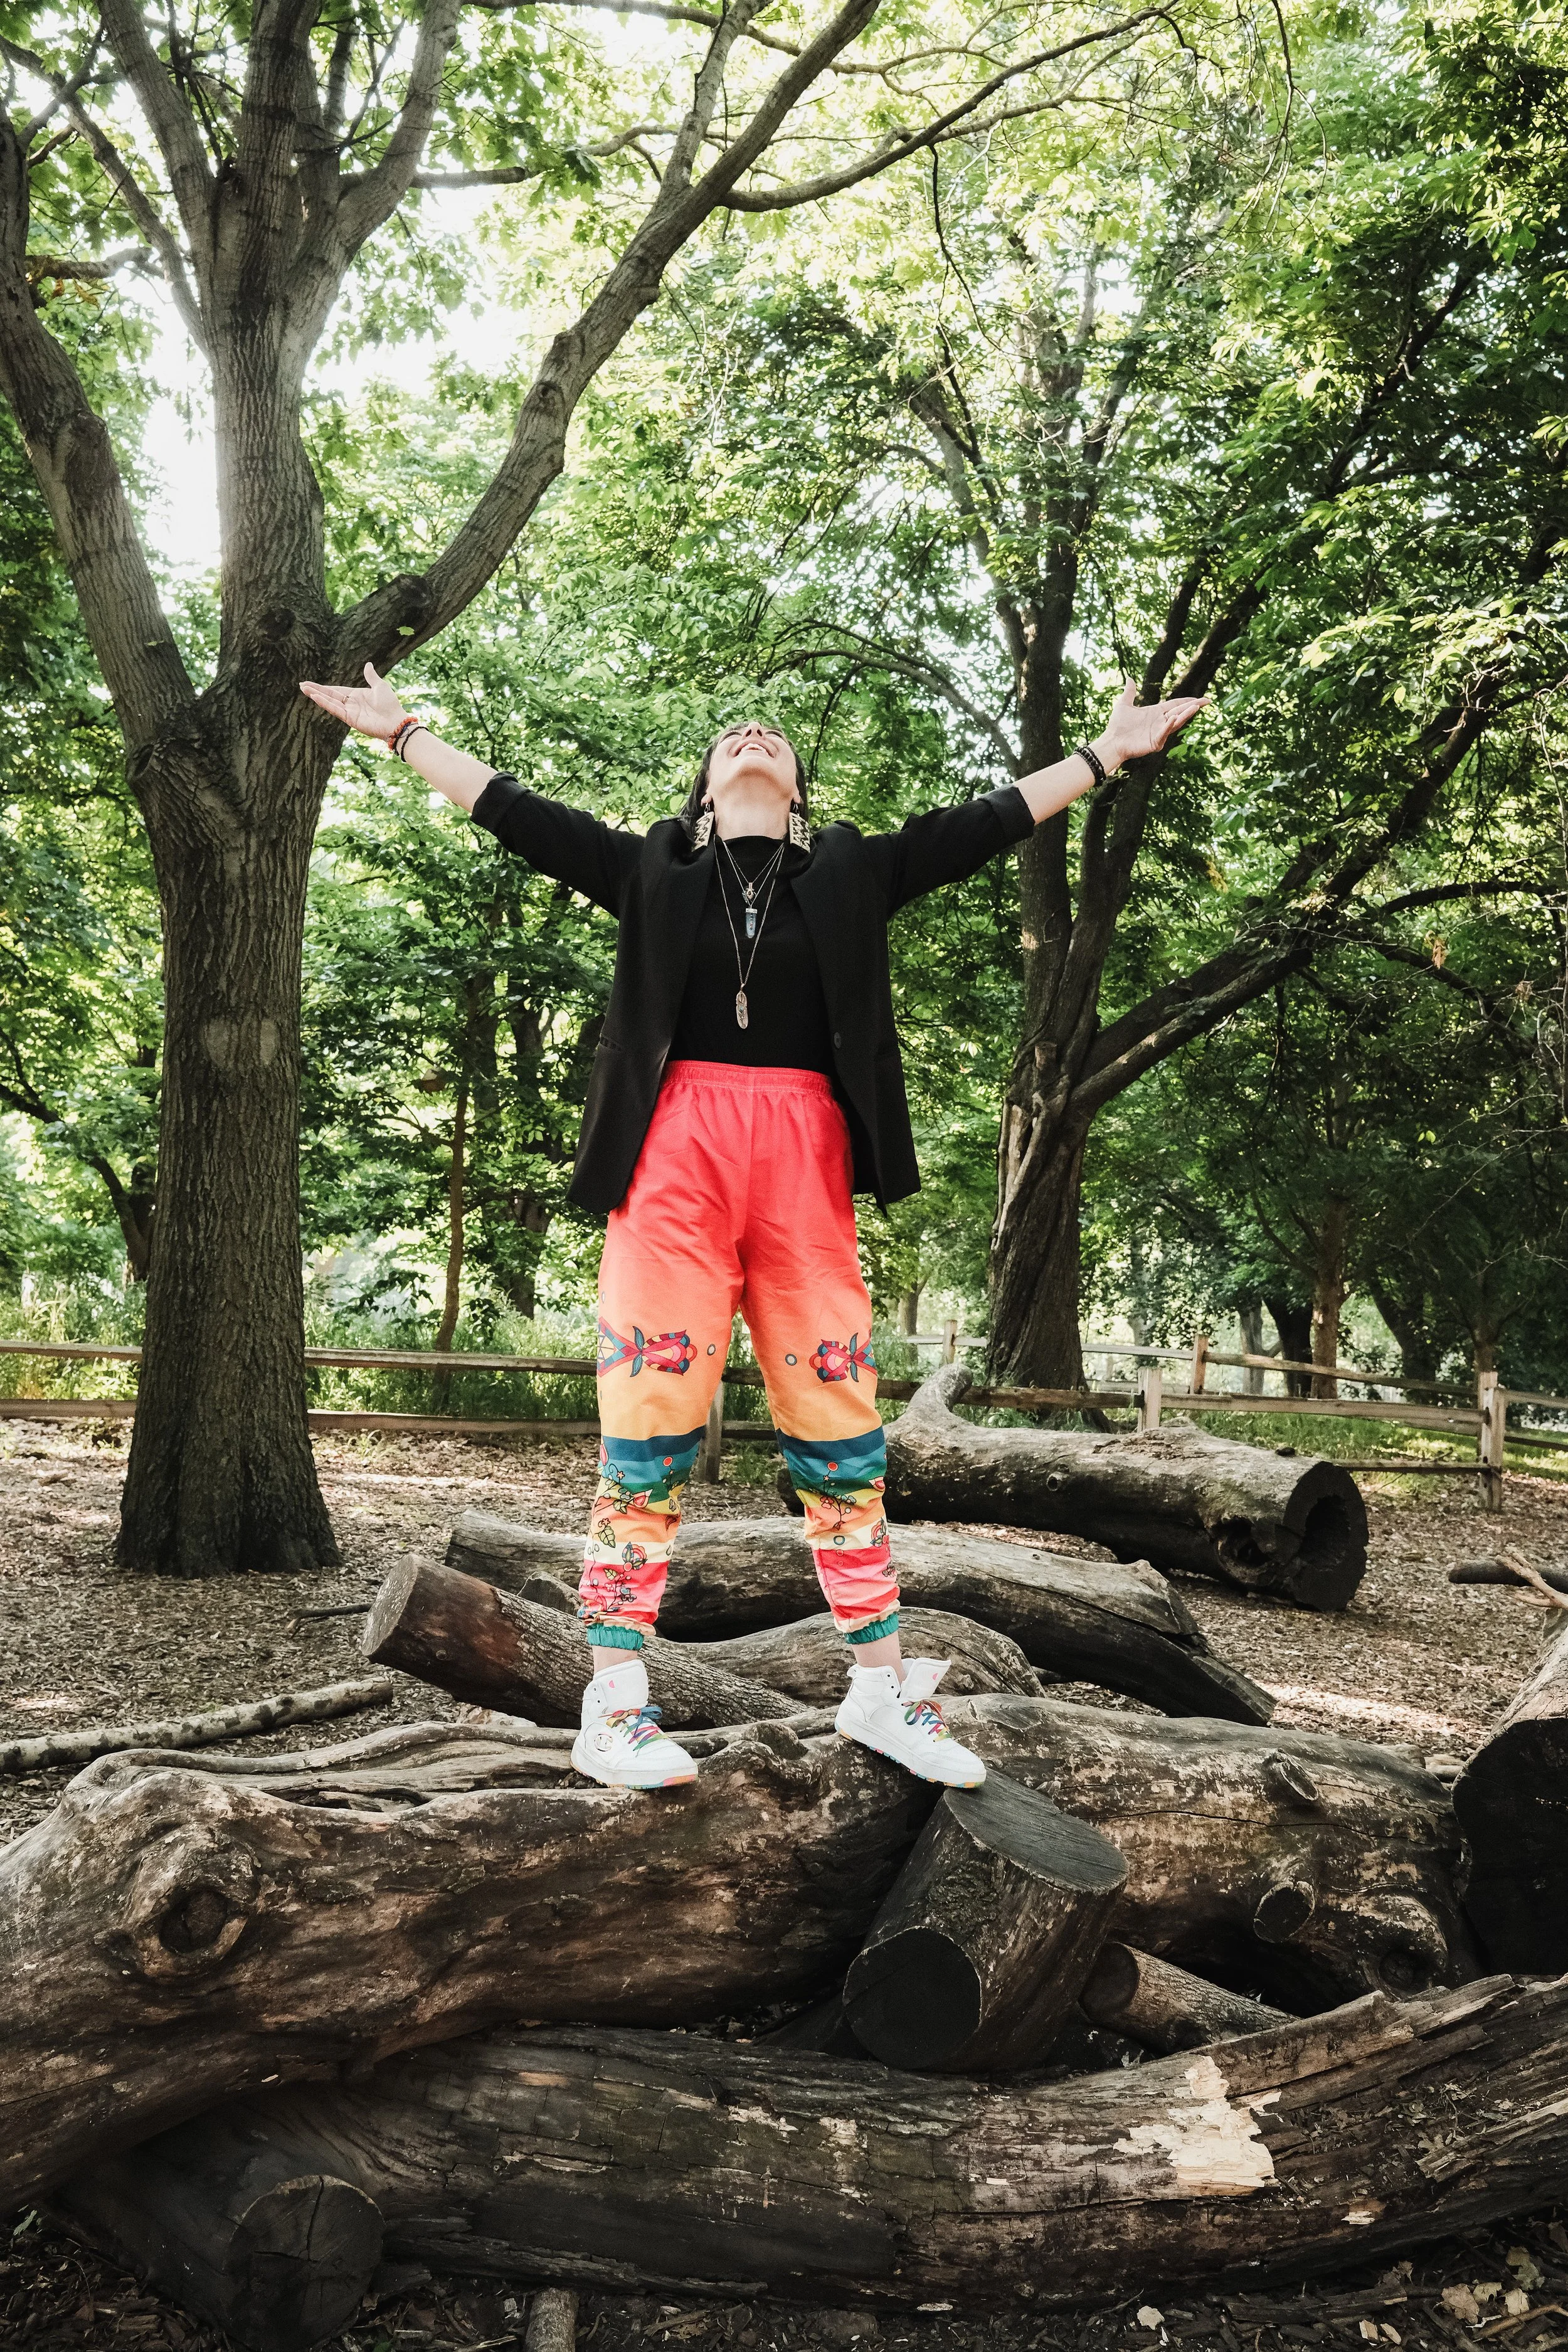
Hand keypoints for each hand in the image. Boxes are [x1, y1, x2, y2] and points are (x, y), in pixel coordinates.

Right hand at [299, 662, 407, 740]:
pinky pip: (335, 709)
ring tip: (304, 689)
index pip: (336, 690)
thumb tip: (367, 664)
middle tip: (301, 685)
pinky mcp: (349, 719)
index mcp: (356, 695)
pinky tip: (315, 697)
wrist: (396, 721)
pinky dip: (325, 703)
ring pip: (329, 702)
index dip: (324, 687)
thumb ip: (371, 676)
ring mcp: (349, 712)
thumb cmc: (390, 705)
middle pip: (329, 695)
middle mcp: (350, 704)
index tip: (311, 684)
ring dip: (316, 695)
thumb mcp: (380, 686)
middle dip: (315, 690)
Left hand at [1093, 681, 1209, 772]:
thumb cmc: (1117, 725)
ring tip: (1196, 707)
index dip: (1187, 701)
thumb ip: (1130, 692)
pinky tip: (1174, 717)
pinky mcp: (1155, 742)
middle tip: (1207, 701)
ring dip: (1186, 715)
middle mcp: (1160, 722)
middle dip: (1193, 707)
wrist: (1111, 741)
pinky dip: (1169, 725)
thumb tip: (1129, 678)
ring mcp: (1159, 732)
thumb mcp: (1124, 705)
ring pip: (1176, 722)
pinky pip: (1164, 732)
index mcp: (1155, 713)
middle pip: (1180, 712)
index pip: (1175, 705)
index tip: (1199, 699)